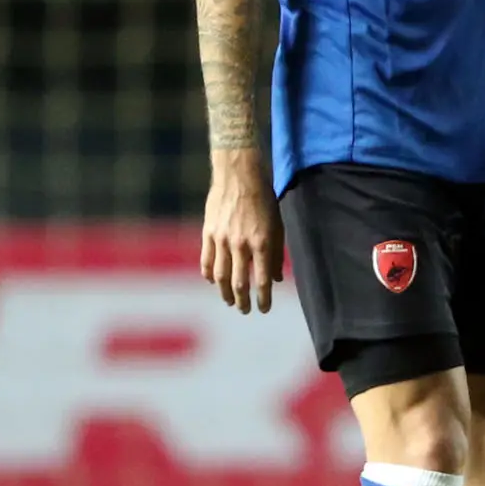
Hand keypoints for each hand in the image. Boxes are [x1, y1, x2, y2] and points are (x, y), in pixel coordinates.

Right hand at [199, 157, 285, 313]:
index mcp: (261, 243)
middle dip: (243, 301)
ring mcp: (222, 239)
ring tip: (229, 301)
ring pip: (220, 276)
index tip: (264, 309)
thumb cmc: (263, 199)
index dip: (263, 299)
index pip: (262, 280)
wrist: (239, 175)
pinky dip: (209, 274)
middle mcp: (241, 244)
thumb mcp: (277, 225)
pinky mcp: (208, 233)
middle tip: (245, 310)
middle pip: (239, 283)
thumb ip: (275, 253)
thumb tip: (276, 278)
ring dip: (224, 293)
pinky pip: (207, 260)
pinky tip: (212, 281)